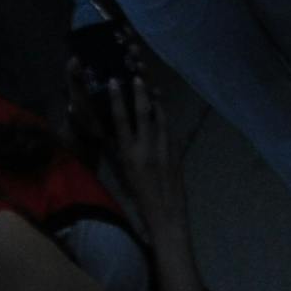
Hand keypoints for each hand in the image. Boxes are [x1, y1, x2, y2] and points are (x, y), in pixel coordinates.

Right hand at [101, 76, 188, 246]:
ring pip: (160, 118)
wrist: (166, 216)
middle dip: (140, 92)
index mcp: (128, 155)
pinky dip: (165, 117)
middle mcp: (147, 148)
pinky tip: (163, 109)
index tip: (115, 81)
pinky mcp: (178, 152)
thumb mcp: (122, 176)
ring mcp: (165, 148)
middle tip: (137, 75)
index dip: (118, 99)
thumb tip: (112, 134)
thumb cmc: (138, 200)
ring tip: (151, 86)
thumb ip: (118, 154)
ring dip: (155, 101)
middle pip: (143, 113)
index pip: (121, 121)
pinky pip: (170, 129)